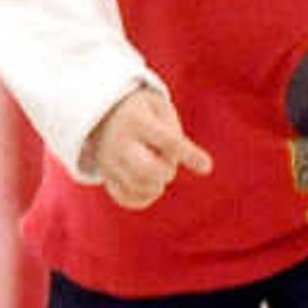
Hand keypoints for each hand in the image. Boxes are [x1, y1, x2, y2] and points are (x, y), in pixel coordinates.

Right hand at [83, 81, 211, 210]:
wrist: (100, 112)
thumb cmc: (142, 110)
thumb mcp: (159, 108)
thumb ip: (174, 135)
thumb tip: (187, 169)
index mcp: (136, 120)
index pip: (167, 142)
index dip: (189, 155)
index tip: (207, 167)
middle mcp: (119, 142)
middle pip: (148, 171)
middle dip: (166, 172)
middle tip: (166, 163)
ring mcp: (108, 160)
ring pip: (140, 187)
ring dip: (157, 184)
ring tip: (155, 167)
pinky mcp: (105, 175)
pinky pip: (126, 199)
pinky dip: (144, 198)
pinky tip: (149, 186)